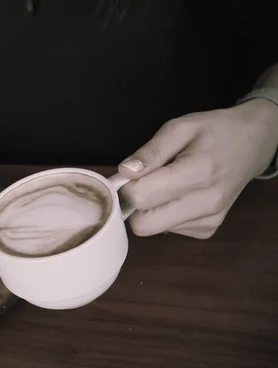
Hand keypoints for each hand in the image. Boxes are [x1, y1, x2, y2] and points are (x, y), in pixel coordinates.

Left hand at [118, 99, 277, 238]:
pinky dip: (166, 214)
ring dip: (151, 209)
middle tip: (142, 183)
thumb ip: (150, 152)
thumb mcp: (180, 127)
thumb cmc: (214, 131)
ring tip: (167, 184)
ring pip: (154, 229)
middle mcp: (206, 203)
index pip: (141, 198)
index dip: (126, 187)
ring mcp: (209, 220)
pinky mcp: (208, 229)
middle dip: (134, 205)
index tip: (129, 175)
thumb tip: (125, 172)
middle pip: (144, 225)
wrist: (254, 143)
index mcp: (197, 172)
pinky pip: (169, 230)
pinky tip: (180, 194)